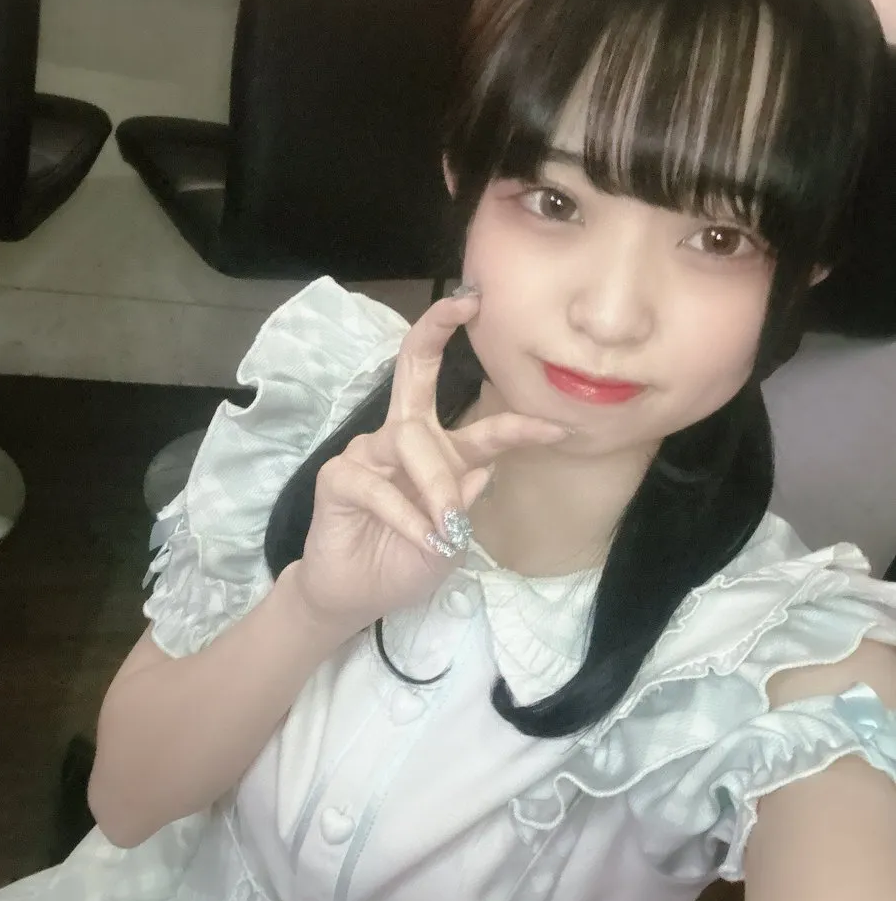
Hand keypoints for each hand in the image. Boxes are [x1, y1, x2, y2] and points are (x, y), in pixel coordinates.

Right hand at [287, 292, 568, 642]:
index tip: (560, 427)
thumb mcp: (452, 538)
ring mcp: (368, 453)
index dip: (517, 422)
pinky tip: (422, 537)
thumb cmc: (407, 561)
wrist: (357, 597)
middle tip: (464, 303)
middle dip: (436, 330)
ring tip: (447, 527)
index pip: (480, 424)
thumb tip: (482, 470)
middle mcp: (403, 438)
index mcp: (439, 450)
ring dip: (434, 484)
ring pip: (409, 441)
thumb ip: (464, 501)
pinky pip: (378, 484)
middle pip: (415, 369)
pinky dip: (405, 513)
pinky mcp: (339, 477)